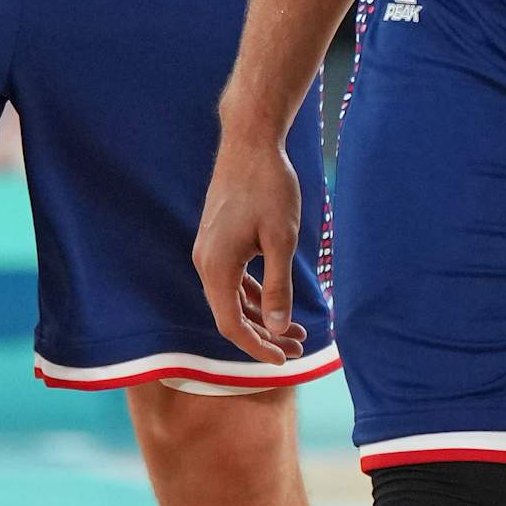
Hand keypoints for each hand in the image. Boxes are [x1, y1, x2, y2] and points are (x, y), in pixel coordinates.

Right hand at [193, 128, 308, 364]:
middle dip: (264, 335)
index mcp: (217, 266)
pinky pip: (232, 279)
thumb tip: (278, 326)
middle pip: (231, 315)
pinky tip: (275, 302)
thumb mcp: (281, 239)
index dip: (256, 348)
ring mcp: (209, 251)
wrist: (250, 144)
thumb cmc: (269, 187)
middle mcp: (205, 262)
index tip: (284, 361)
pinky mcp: (217, 241)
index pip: (231, 324)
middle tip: (299, 346)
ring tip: (296, 330)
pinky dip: (253, 295)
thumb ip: (278, 286)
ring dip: (261, 316)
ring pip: (232, 298)